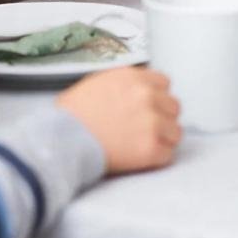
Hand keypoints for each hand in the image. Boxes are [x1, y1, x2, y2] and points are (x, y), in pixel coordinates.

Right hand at [57, 67, 180, 173]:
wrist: (62, 141)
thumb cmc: (71, 115)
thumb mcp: (96, 83)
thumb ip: (123, 83)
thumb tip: (134, 91)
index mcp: (134, 78)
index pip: (164, 83)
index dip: (155, 97)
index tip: (147, 108)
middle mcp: (147, 96)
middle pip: (173, 107)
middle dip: (162, 117)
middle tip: (144, 130)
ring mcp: (152, 122)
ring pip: (175, 131)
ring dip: (163, 139)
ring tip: (142, 146)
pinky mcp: (151, 148)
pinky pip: (167, 154)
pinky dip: (156, 159)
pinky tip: (140, 159)